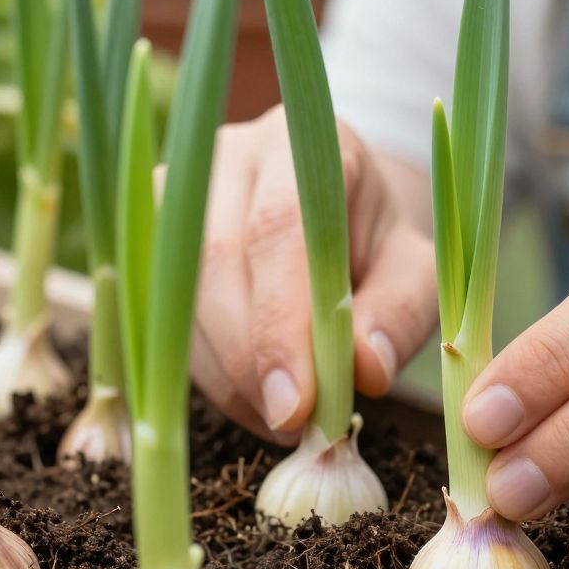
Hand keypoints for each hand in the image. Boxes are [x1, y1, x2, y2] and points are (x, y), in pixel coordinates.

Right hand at [192, 107, 438, 443]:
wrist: (339, 213)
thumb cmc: (380, 246)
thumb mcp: (418, 274)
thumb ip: (400, 314)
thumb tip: (365, 369)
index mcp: (306, 144)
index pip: (277, 230)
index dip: (278, 323)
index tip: (295, 405)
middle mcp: (228, 154)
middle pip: (212, 260)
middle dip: (246, 359)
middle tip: (290, 423)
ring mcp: (177, 190)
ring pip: (176, 295)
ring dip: (224, 374)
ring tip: (282, 417)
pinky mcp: (149, 233)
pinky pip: (159, 315)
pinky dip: (204, 372)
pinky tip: (251, 398)